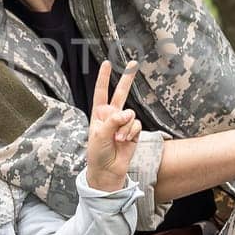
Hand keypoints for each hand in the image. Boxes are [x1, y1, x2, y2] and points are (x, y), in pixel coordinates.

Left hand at [85, 60, 140, 191]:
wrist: (108, 171)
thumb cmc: (98, 153)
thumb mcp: (99, 135)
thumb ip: (112, 121)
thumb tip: (127, 113)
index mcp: (99, 114)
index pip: (101, 92)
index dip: (104, 78)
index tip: (107, 63)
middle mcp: (112, 116)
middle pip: (121, 93)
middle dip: (127, 79)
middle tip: (133, 63)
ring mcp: (124, 123)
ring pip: (130, 114)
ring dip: (125, 127)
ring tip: (118, 140)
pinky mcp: (134, 132)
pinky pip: (137, 125)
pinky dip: (131, 133)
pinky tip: (126, 141)